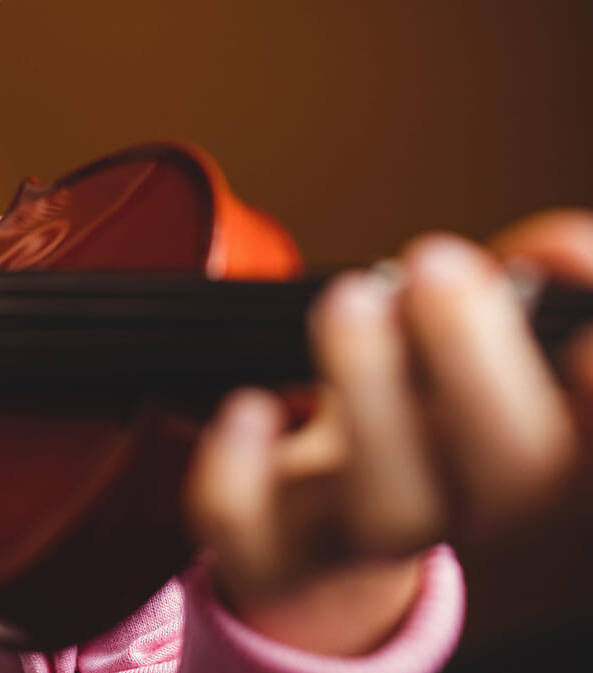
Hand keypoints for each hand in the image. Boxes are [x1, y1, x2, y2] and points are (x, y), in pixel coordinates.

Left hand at [184, 208, 592, 654]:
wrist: (320, 540)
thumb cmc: (411, 417)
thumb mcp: (475, 345)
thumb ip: (526, 291)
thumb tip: (553, 251)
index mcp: (542, 454)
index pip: (588, 442)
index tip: (581, 335)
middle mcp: (470, 505)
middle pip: (513, 470)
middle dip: (477, 360)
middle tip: (438, 264)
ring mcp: (370, 537)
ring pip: (393, 508)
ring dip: (371, 395)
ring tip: (352, 300)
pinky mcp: (276, 551)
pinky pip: (256, 532)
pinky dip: (243, 473)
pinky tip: (248, 407)